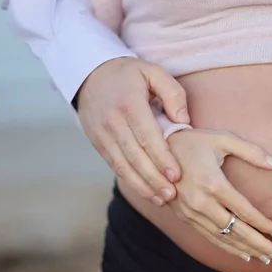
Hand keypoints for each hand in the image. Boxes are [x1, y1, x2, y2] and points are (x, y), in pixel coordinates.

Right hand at [77, 57, 190, 206]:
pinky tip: (148, 192)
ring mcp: (101, 134)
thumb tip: (183, 120)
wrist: (89, 74)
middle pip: (134, 155)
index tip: (176, 175)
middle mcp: (112, 121)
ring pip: (123, 165)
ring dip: (143, 185)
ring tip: (162, 199)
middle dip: (154, 178)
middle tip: (172, 194)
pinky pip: (115, 166)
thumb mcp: (153, 71)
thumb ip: (172, 93)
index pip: (146, 135)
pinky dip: (131, 181)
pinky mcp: (97, 143)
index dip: (161, 157)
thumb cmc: (129, 75)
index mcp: (128, 103)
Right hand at [167, 129, 271, 263]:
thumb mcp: (222, 138)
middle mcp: (200, 202)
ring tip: (265, 259)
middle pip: (235, 230)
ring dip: (245, 250)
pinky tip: (243, 254)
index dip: (263, 224)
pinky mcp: (184, 217)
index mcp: (212, 183)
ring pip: (222, 238)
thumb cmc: (194, 141)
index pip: (244, 211)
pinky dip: (228, 247)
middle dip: (258, 245)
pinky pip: (209, 237)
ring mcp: (190, 212)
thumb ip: (251, 151)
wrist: (154, 150)